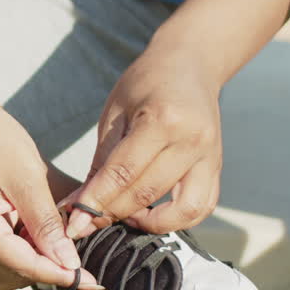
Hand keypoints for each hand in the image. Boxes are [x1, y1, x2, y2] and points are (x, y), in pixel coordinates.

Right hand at [0, 95, 101, 289]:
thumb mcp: (27, 179)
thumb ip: (47, 225)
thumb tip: (69, 264)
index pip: (25, 267)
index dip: (62, 275)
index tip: (95, 280)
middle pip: (11, 278)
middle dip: (45, 271)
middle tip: (77, 254)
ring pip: (2, 273)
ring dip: (31, 264)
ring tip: (56, 238)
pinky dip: (20, 252)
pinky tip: (39, 230)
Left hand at [64, 52, 222, 238]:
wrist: (190, 65)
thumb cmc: (145, 84)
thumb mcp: (114, 114)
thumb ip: (101, 162)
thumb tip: (79, 206)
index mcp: (163, 120)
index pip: (123, 173)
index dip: (94, 202)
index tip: (72, 223)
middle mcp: (192, 140)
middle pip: (147, 193)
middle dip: (111, 214)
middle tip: (85, 223)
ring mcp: (211, 156)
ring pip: (183, 210)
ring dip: (149, 225)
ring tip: (124, 217)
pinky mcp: (217, 167)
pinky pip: (202, 207)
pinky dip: (176, 220)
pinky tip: (150, 215)